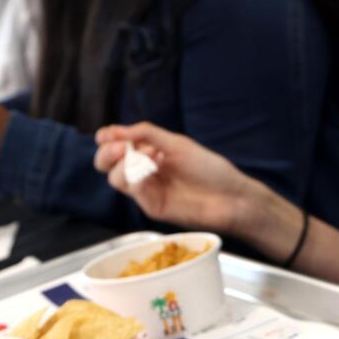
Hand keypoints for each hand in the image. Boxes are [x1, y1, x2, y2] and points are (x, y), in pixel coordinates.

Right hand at [92, 122, 276, 240]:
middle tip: (121, 147)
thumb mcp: (177, 144)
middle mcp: (145, 172)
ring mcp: (148, 191)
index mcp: (149, 154)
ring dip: (123, 165)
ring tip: (147, 157)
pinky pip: (134, 191)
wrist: (231, 197)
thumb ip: (147, 134)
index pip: (116, 146)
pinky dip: (137, 178)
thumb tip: (115, 130)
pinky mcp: (153, 207)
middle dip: (107, 153)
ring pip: (116, 179)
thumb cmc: (210, 169)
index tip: (107, 135)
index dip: (107, 139)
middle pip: (107, 165)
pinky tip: (151, 170)